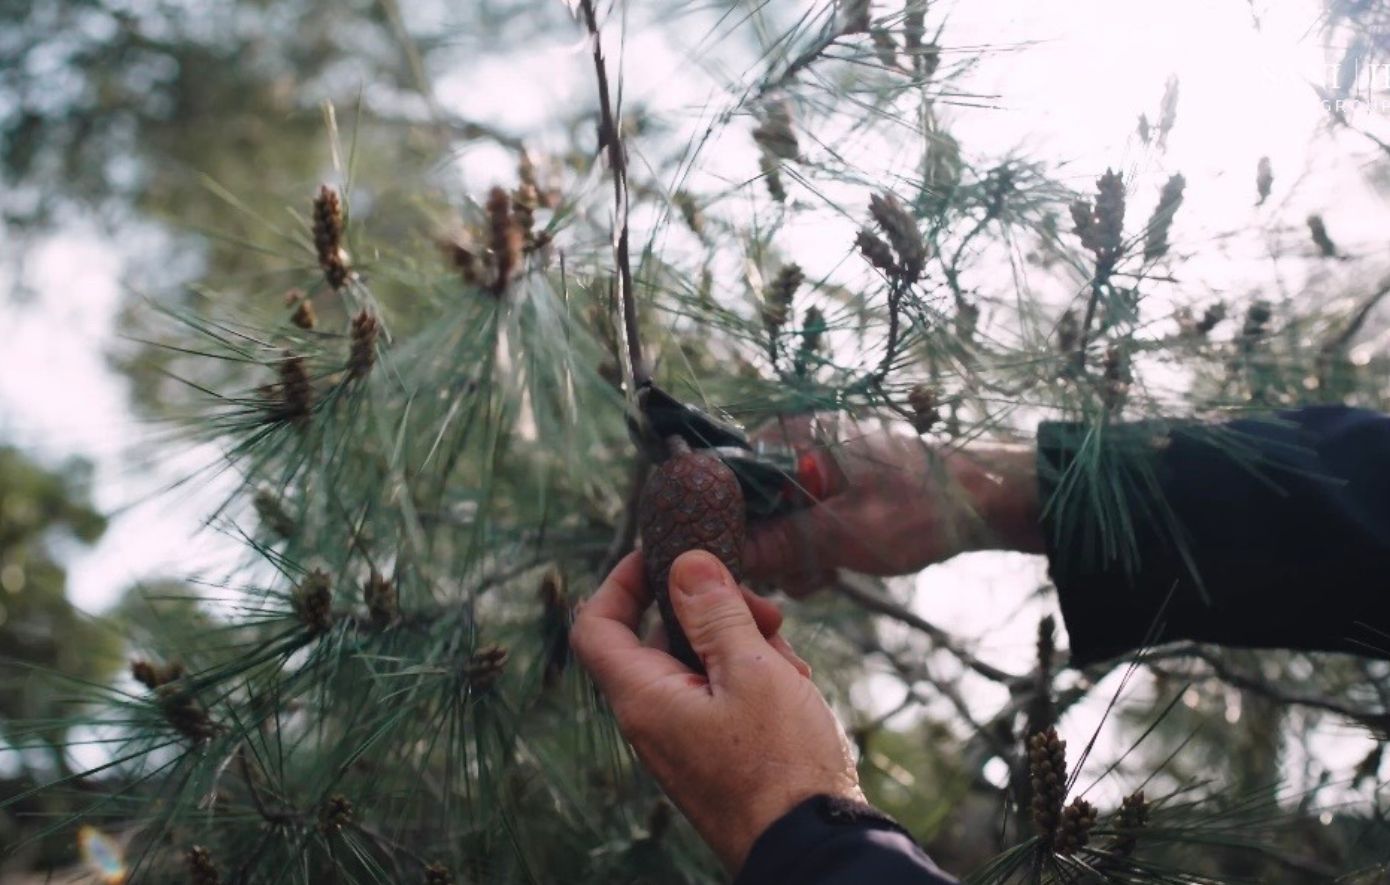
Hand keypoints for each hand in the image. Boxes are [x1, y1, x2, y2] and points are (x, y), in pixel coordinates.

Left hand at [571, 550, 863, 872]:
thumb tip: (684, 563)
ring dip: (744, 644)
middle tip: (766, 610)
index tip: (663, 553)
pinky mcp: (715, 752)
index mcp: (644, 697)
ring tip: (789, 658)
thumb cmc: (781, 766)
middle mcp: (654, 719)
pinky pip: (720, 696)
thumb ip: (715, 612)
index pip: (596, 626)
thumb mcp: (753, 671)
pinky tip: (795, 684)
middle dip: (713, 611)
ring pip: (700, 663)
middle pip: (661, 637)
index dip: (620, 581)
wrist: (812, 847)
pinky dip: (754, 678)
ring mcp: (684, 738)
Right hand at [744, 415, 1043, 595]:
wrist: (983, 502)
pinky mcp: (824, 491)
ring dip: (792, 558)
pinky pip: (795, 526)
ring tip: (830, 570)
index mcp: (790, 437)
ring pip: (769, 525)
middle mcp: (791, 446)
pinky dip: (810, 552)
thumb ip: (781, 544)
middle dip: (770, 550)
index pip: (726, 482)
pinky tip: (836, 567)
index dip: (730, 528)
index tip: (751, 564)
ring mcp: (808, 470)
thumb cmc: (922, 507)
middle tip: (808, 570)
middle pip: (745, 509)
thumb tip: (725, 556)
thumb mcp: (846, 534)